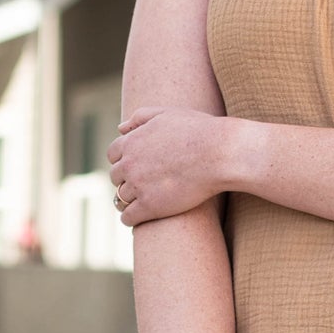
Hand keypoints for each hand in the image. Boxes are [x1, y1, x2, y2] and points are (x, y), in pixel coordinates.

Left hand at [108, 106, 229, 224]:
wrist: (219, 154)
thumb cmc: (199, 131)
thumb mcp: (167, 113)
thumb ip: (140, 117)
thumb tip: (120, 129)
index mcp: (131, 141)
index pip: (113, 154)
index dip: (124, 160)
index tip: (135, 166)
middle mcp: (130, 164)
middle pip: (116, 177)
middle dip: (126, 180)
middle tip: (140, 185)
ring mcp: (138, 186)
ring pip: (120, 198)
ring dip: (129, 200)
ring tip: (141, 203)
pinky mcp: (150, 207)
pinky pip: (128, 217)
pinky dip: (130, 218)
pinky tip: (140, 218)